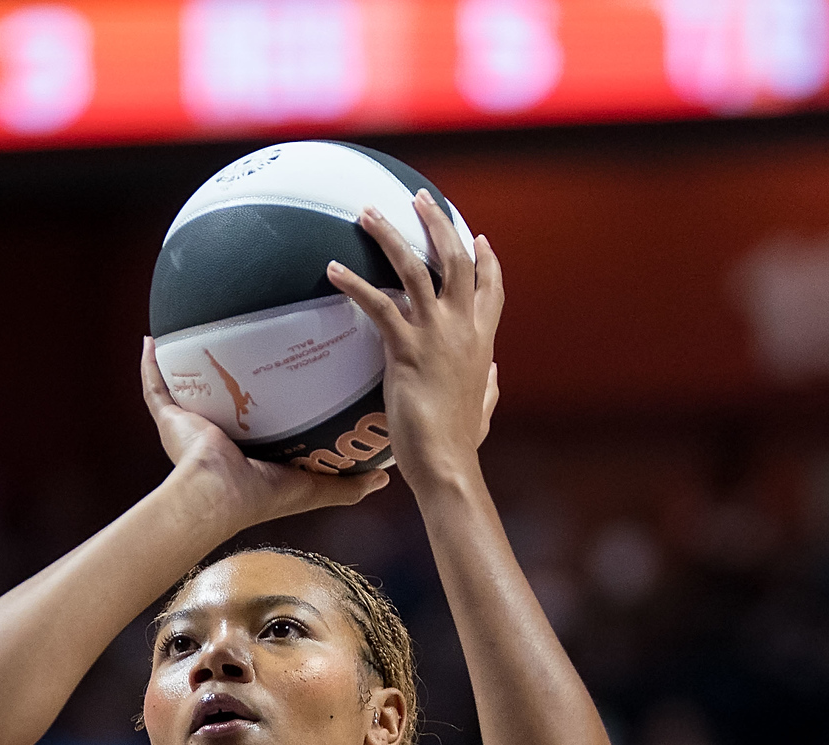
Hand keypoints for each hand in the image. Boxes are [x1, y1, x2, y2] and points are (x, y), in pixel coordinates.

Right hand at [139, 338, 388, 534]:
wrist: (216, 496)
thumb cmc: (261, 495)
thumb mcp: (313, 487)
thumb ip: (347, 484)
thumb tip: (383, 476)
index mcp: (250, 447)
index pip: (262, 413)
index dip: (273, 389)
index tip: (292, 361)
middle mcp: (218, 432)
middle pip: (224, 392)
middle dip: (232, 367)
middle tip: (251, 330)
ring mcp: (190, 423)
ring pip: (187, 383)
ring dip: (188, 358)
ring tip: (199, 323)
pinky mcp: (168, 417)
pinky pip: (154, 384)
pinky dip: (149, 363)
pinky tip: (152, 338)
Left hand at [326, 193, 504, 490]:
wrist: (447, 462)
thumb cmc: (460, 443)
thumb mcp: (483, 409)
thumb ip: (490, 387)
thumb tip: (495, 374)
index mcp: (483, 341)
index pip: (491, 288)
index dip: (487, 260)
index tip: (480, 238)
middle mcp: (463, 328)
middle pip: (455, 260)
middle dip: (438, 223)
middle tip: (420, 197)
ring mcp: (436, 334)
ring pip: (415, 268)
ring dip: (390, 235)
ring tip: (368, 213)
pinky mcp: (406, 348)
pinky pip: (377, 304)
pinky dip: (355, 282)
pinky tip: (333, 268)